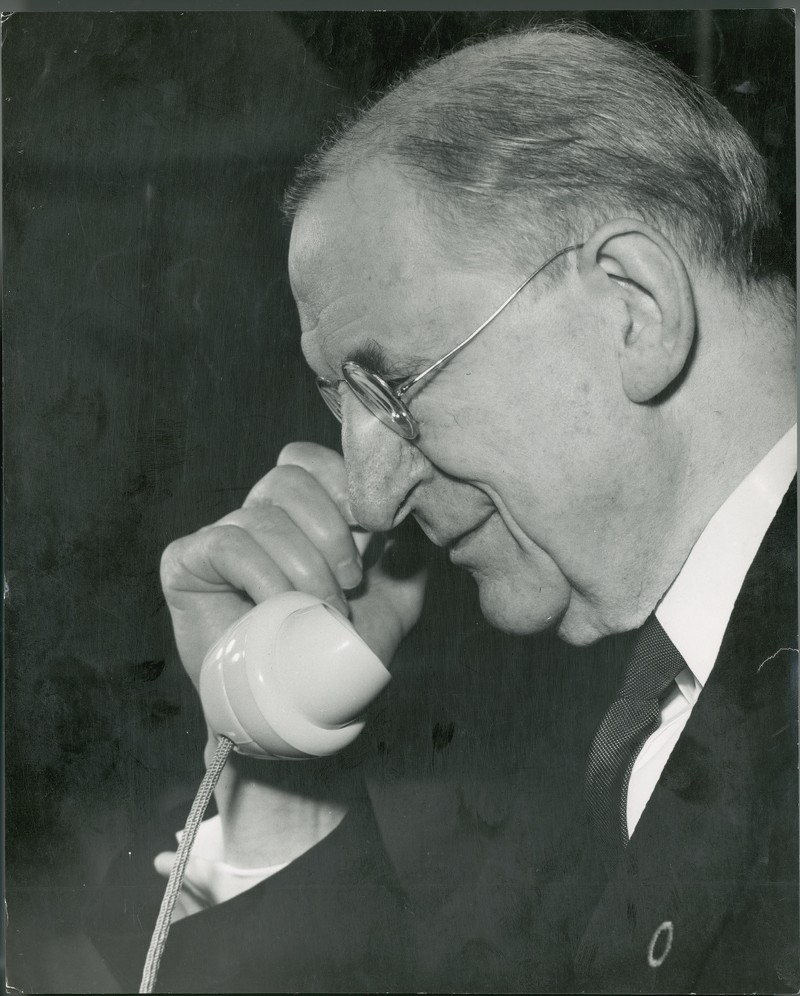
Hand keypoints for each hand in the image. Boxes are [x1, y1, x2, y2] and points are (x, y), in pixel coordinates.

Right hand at [160, 442, 427, 689]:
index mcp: (302, 513)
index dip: (342, 485)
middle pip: (287, 478)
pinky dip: (265, 577)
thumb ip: (410, 546)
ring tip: (322, 610)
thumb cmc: (341, 651)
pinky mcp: (187, 562)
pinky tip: (279, 610)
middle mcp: (259, 516)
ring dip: (303, 567)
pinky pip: (227, 544)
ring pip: (263, 517)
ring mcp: (221, 536)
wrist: (299, 708)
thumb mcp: (397, 595)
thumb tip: (416, 503)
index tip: (373, 530)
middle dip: (330, 531)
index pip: (311, 460)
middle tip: (351, 581)